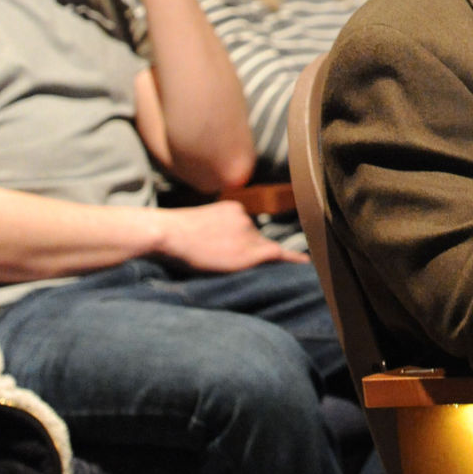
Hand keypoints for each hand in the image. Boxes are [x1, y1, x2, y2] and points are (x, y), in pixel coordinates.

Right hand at [157, 200, 307, 272]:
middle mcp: (246, 218)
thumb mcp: (198, 224)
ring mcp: (249, 234)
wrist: (168, 233)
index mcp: (233, 209)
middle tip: (219, 261)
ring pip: (259, 251)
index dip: (242, 243)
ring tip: (217, 263)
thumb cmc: (173, 233)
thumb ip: (215, 230)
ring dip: (249, 261)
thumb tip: (218, 244)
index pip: (246, 230)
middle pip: (256, 240)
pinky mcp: (248, 251)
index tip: (239, 250)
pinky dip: (291, 259)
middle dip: (246, 253)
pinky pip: (276, 254)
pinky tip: (304, 263)